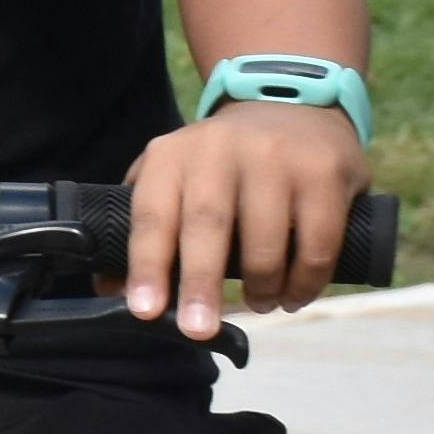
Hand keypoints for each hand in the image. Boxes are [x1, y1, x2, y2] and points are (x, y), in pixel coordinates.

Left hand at [119, 104, 363, 338]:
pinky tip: (294, 294)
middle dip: (200, 284)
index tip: (145, 310)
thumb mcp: (173, 176)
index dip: (146, 265)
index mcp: (174, 155)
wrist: (292, 103)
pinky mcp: (324, 173)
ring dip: (261, 288)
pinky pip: (317, 243)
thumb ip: (142, 228)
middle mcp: (222, 149)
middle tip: (198, 330)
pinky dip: (306, 281)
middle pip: (207, 225)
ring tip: (259, 304)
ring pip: (266, 241)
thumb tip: (109, 291)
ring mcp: (277, 158)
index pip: (152, 214)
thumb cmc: (222, 161)